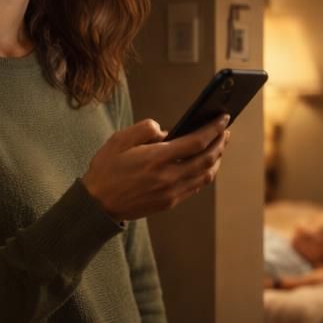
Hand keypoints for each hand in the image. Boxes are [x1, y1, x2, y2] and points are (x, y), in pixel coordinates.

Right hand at [81, 115, 230, 221]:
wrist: (98, 203)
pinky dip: (206, 173)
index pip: (196, 142)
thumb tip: (165, 130)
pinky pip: (196, 186)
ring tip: (218, 146)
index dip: (213, 129)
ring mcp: (172, 192)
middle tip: (224, 130)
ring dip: (216, 159)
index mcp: (156, 158)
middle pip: (207, 159)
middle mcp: (169, 176)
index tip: (223, 118)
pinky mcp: (170, 202)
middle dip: (220, 142)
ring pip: (206, 175)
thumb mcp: (118, 140)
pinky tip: (204, 164)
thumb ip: (144, 130)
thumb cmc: (106, 169)